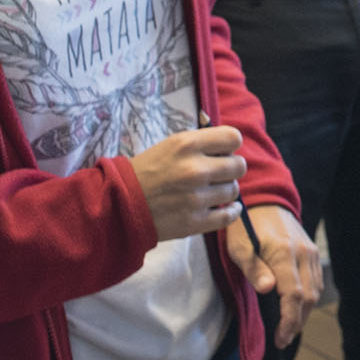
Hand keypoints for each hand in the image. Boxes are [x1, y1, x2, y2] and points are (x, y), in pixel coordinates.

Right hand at [130, 126, 245, 240]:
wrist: (120, 203)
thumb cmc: (147, 171)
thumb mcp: (171, 145)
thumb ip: (201, 142)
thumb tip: (231, 141)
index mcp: (187, 145)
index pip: (234, 138)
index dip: (231, 145)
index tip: (224, 151)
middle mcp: (194, 170)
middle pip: (239, 166)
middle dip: (231, 168)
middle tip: (218, 173)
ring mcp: (196, 198)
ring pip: (234, 190)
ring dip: (226, 190)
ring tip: (211, 190)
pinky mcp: (194, 222)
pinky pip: (229, 215)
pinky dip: (232, 211)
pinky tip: (227, 207)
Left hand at [225, 203, 324, 347]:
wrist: (264, 199)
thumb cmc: (245, 226)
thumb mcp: (239, 247)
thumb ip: (253, 269)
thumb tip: (267, 290)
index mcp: (285, 254)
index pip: (294, 295)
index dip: (289, 321)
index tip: (280, 338)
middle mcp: (303, 254)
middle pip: (309, 297)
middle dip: (297, 322)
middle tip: (282, 339)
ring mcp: (310, 252)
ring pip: (316, 290)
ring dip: (304, 312)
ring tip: (289, 328)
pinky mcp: (312, 251)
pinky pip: (316, 280)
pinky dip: (309, 298)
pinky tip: (297, 307)